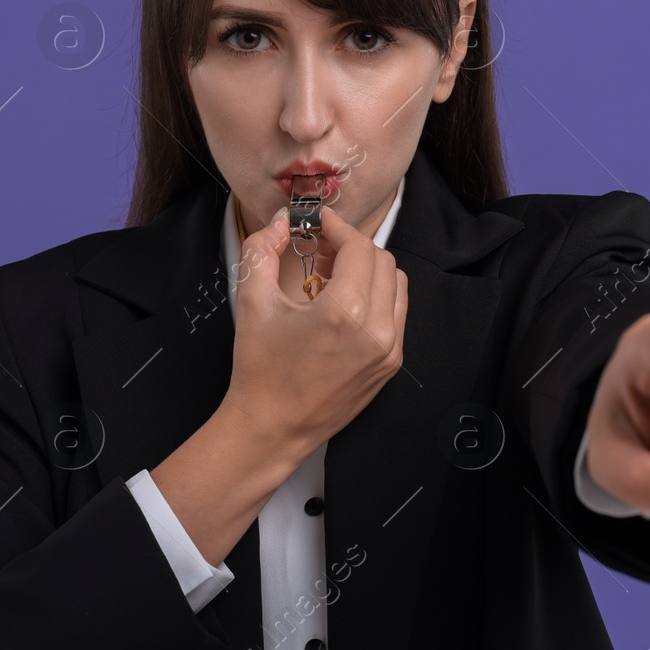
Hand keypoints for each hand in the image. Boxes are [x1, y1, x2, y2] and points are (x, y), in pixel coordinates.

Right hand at [219, 202, 407, 463]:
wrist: (271, 427)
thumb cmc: (259, 367)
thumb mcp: (252, 301)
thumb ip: (263, 249)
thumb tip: (283, 221)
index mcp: (345, 312)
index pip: (359, 248)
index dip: (338, 227)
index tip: (319, 222)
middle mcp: (377, 331)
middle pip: (382, 261)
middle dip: (352, 247)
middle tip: (320, 248)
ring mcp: (389, 351)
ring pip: (396, 285)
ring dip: (369, 270)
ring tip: (333, 275)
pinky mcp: (391, 365)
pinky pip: (396, 315)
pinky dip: (377, 298)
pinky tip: (345, 304)